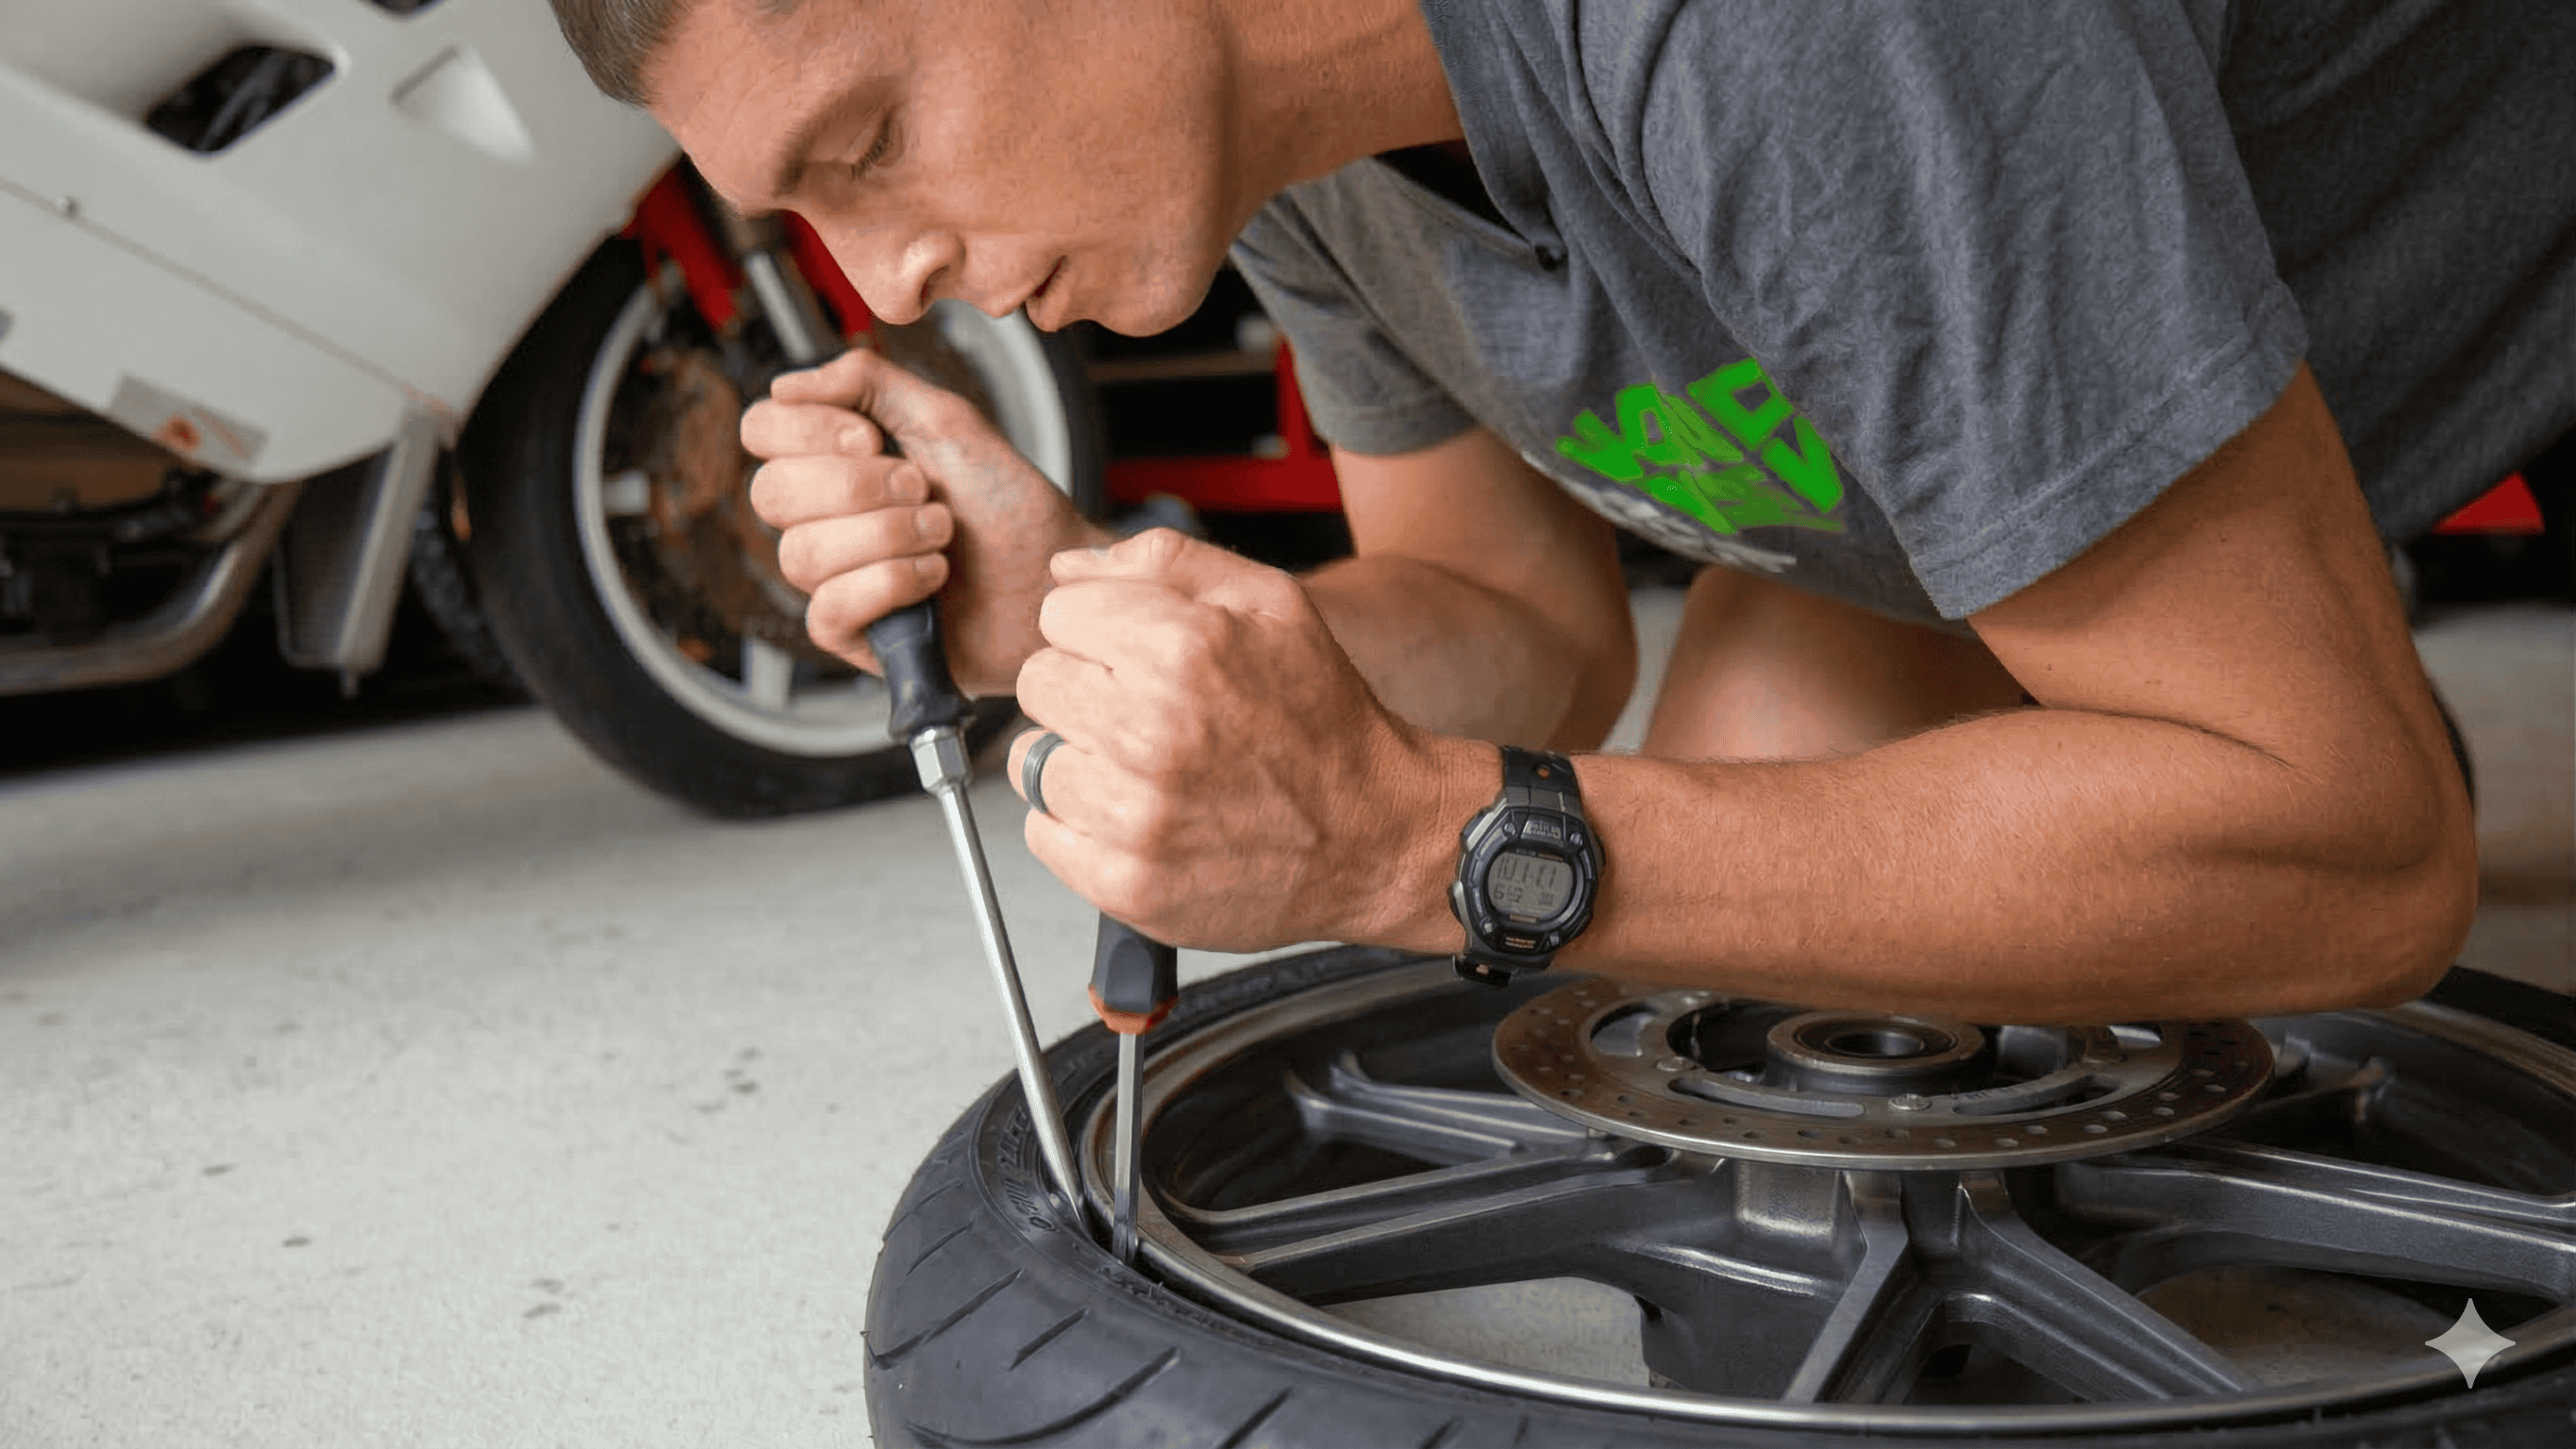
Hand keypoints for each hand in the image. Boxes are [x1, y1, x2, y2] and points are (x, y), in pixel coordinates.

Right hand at [741, 346, 1103, 694]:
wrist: (1054, 573)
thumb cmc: (1008, 503)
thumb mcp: (946, 420)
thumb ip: (868, 384)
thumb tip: (788, 384)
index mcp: (835, 460)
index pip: (762, 430)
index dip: (807, 431)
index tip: (870, 439)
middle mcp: (823, 517)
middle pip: (772, 492)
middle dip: (859, 487)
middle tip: (923, 490)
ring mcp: (833, 576)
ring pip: (802, 553)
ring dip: (887, 536)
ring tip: (941, 535)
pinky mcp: (853, 633)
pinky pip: (828, 608)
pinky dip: (889, 584)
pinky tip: (933, 578)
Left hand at [1005, 529, 1448, 951]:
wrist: (1377, 834)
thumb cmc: (1324, 719)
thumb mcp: (1272, 602)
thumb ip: (1164, 562)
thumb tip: (1067, 570)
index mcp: (1182, 648)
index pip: (1057, 614)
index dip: (1100, 630)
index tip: (1139, 657)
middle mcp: (1151, 731)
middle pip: (1037, 684)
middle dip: (1084, 690)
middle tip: (1146, 715)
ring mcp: (1135, 816)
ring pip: (1032, 761)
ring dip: (1078, 761)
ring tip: (1145, 770)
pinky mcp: (1126, 884)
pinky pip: (1042, 834)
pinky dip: (1079, 827)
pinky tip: (1139, 817)